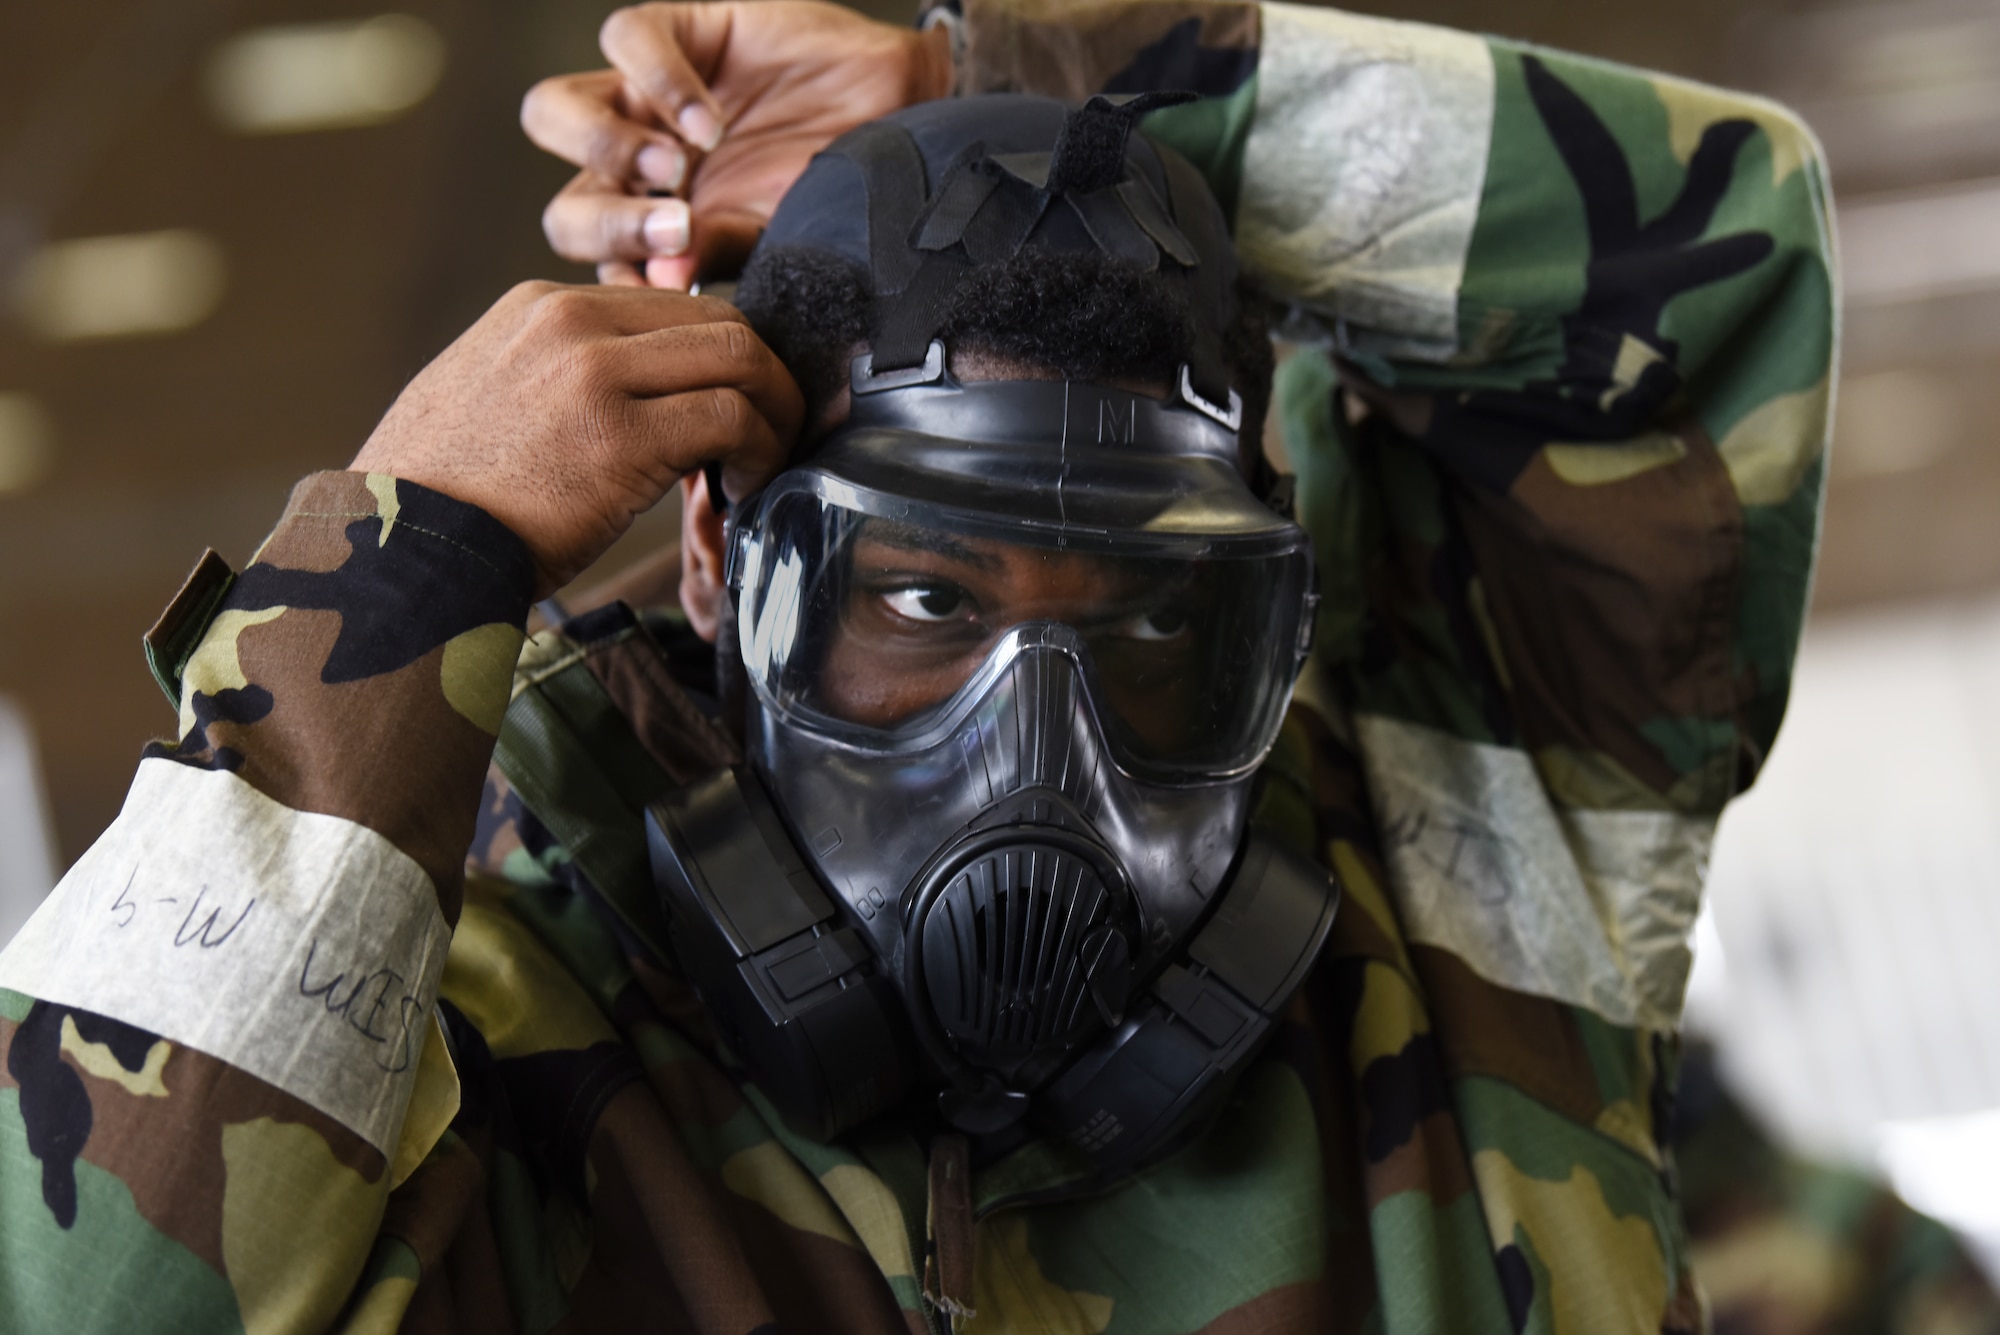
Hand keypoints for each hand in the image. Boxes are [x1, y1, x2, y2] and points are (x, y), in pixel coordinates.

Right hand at [351, 282, 801, 594]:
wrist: (397, 551)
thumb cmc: (442, 498)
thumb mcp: (489, 397)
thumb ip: (560, 374)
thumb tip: (634, 393)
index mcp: (540, 307)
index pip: (671, 305)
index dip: (722, 357)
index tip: (734, 406)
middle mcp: (571, 321)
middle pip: (719, 318)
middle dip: (766, 376)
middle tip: (773, 433)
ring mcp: (596, 373)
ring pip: (740, 357)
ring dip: (774, 412)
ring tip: (761, 464)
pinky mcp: (621, 435)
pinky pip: (731, 419)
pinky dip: (759, 451)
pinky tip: (744, 488)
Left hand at [523, 2, 952, 288]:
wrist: (903, 115)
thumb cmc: (842, 185)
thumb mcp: (784, 230)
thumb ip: (722, 251)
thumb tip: (669, 279)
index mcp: (655, 231)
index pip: (597, 268)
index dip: (616, 279)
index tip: (666, 291)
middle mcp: (636, 173)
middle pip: (565, 206)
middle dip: (609, 225)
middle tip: (676, 227)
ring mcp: (644, 102)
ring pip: (552, 114)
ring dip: (604, 148)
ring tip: (674, 168)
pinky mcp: (676, 32)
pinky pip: (625, 41)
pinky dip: (659, 81)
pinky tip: (709, 120)